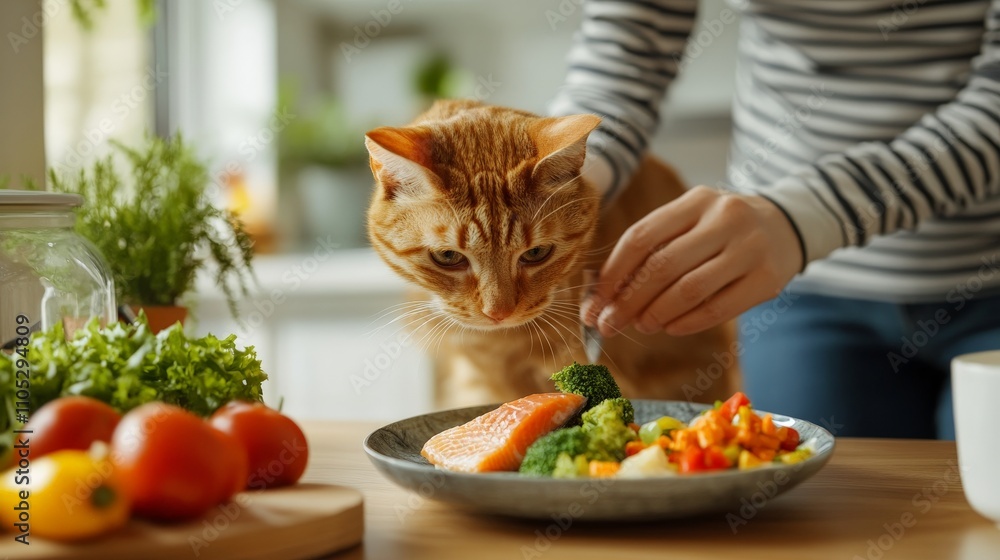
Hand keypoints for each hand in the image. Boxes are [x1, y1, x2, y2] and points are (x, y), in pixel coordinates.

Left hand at [580, 186, 802, 336]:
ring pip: (690, 289)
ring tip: (641, 325)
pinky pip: (719, 308)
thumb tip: (602, 296)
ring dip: (656, 314)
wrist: (786, 226)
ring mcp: (750, 248)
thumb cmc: (721, 229)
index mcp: (696, 200)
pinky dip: (688, 323)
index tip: (594, 302)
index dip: (612, 274)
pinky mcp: (768, 279)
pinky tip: (670, 328)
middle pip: (662, 265)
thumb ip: (651, 250)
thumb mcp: (691, 222)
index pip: (641, 237)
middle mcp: (725, 218)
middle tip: (608, 324)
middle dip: (628, 300)